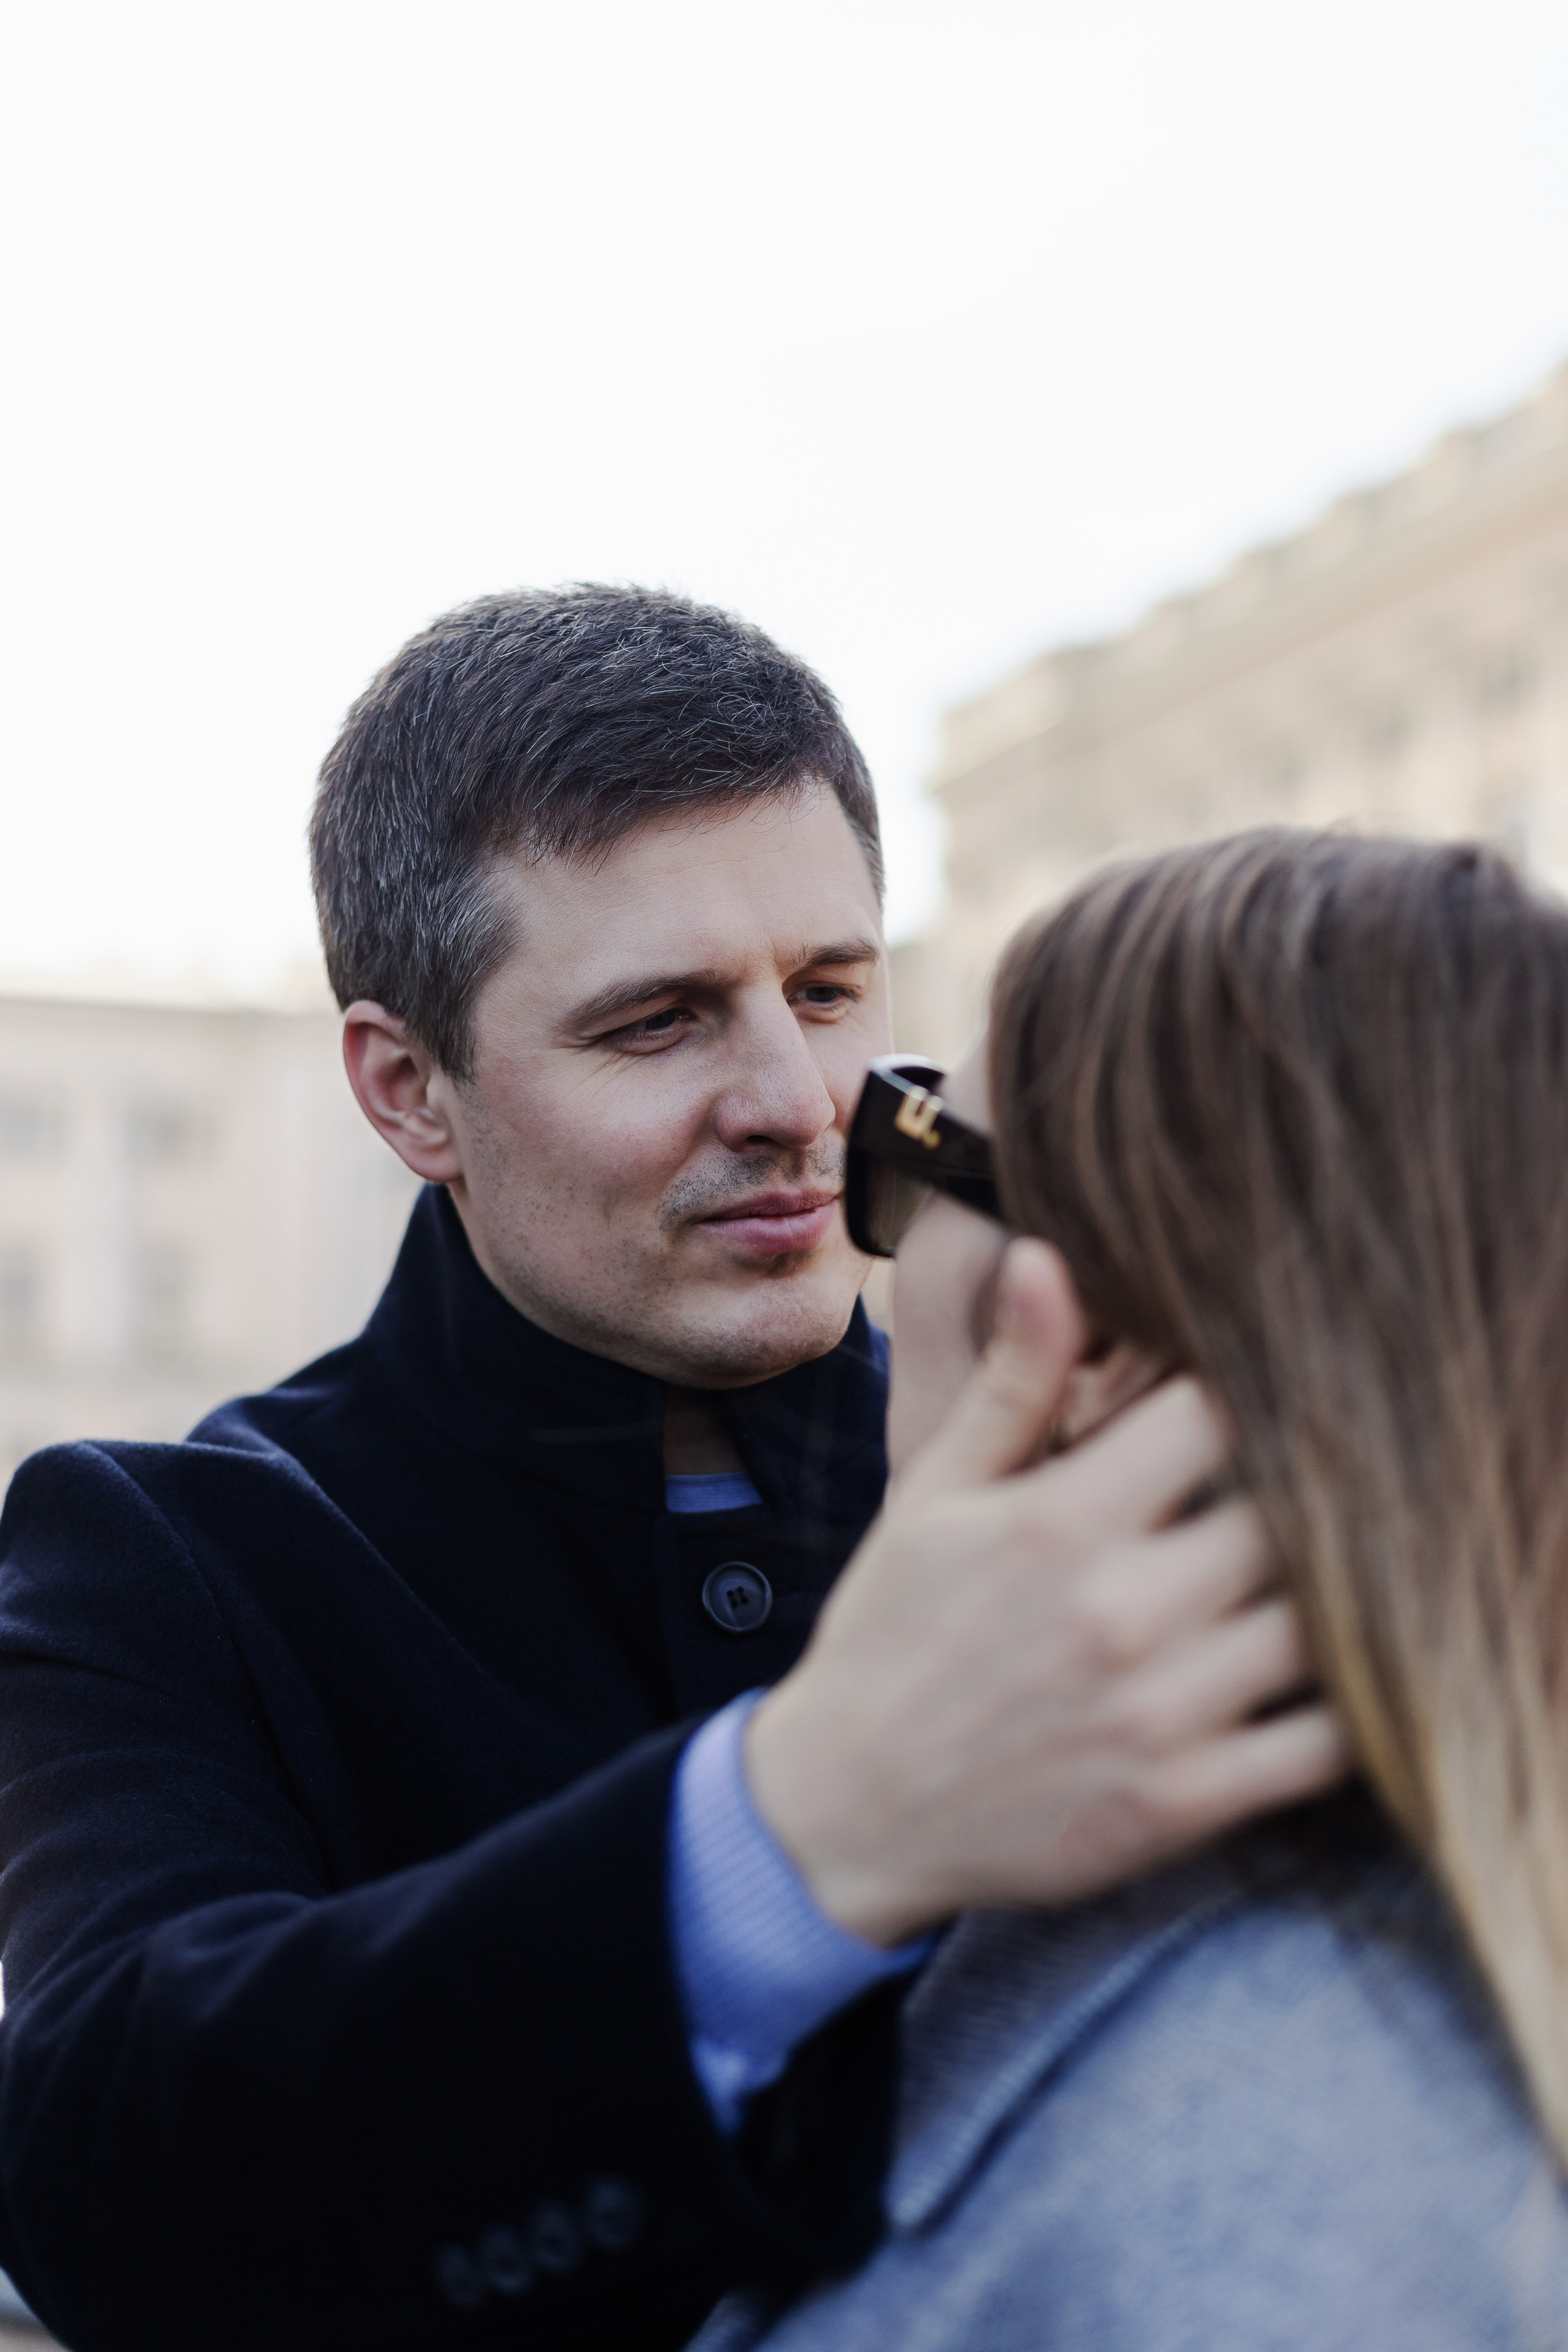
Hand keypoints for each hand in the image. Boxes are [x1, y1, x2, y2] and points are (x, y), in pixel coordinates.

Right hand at [746, 1240, 1347, 1944]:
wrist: (849, 1810)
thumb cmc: (893, 1634)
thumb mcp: (935, 1496)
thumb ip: (1011, 1383)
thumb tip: (1048, 1257)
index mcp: (1058, 1524)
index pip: (1213, 1418)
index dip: (1244, 1397)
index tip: (1246, 1403)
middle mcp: (1118, 1613)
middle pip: (1286, 1517)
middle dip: (1299, 1492)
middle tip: (1299, 1485)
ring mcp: (1159, 1716)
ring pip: (1318, 1626)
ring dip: (1329, 1594)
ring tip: (1307, 1573)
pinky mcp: (1183, 1805)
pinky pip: (1320, 1748)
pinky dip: (1345, 1710)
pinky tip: (1319, 1675)